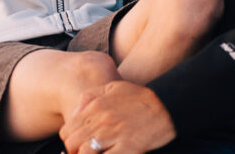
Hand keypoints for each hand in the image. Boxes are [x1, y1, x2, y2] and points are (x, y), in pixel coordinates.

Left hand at [59, 81, 174, 152]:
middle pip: (72, 144)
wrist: (167, 105)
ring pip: (85, 153)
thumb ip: (89, 97)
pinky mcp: (129, 147)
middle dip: (75, 151)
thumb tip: (74, 114)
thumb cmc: (139, 97)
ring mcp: (115, 135)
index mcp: (95, 107)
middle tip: (85, 152)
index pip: (67, 131)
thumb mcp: (111, 88)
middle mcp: (102, 121)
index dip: (68, 140)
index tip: (76, 144)